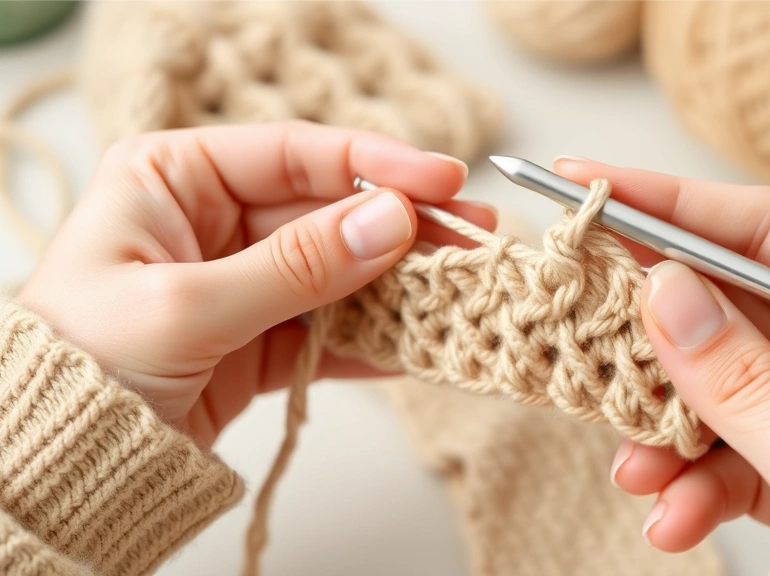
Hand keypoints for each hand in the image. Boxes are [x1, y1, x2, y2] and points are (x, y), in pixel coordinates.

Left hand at [16, 121, 495, 447]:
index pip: (293, 154)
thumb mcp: (187, 306)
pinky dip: (375, 339)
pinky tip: (420, 339)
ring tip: (461, 283)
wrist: (58, 464)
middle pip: (329, 212)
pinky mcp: (262, 339)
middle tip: (471, 233)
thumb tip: (390, 223)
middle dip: (402, 226)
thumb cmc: (79, 368)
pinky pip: (331, 329)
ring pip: (341, 271)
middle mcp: (213, 221)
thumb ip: (295, 266)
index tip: (441, 178)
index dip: (374, 164)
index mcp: (174, 179)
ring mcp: (244, 282)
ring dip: (400, 281)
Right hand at [553, 157, 769, 550]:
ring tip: (637, 472)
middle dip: (653, 337)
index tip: (593, 187)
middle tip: (583, 326)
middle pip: (725, 309)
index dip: (674, 204)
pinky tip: (671, 518)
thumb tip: (664, 295)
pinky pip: (721, 455)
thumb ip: (748, 384)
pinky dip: (686, 486)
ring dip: (662, 431)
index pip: (767, 232)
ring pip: (710, 388)